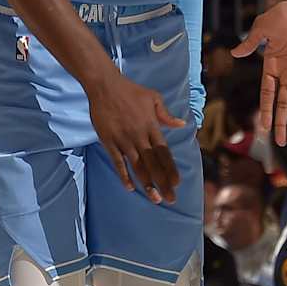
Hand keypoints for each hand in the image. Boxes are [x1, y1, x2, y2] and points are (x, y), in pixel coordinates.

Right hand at [85, 68, 186, 201]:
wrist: (105, 86)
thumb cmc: (130, 91)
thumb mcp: (153, 98)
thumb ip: (166, 115)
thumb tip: (181, 125)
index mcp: (151, 126)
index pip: (164, 152)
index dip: (170, 169)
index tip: (177, 183)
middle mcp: (139, 136)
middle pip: (153, 164)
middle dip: (163, 183)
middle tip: (170, 199)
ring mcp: (123, 139)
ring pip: (137, 166)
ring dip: (147, 183)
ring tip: (154, 198)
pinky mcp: (109, 141)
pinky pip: (118, 162)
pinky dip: (124, 175)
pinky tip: (130, 187)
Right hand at [232, 0, 286, 144]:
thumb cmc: (285, 14)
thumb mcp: (262, 28)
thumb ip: (250, 42)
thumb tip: (234, 53)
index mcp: (271, 66)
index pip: (267, 94)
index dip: (266, 111)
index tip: (264, 128)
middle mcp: (286, 74)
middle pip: (283, 105)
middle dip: (281, 124)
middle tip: (280, 143)